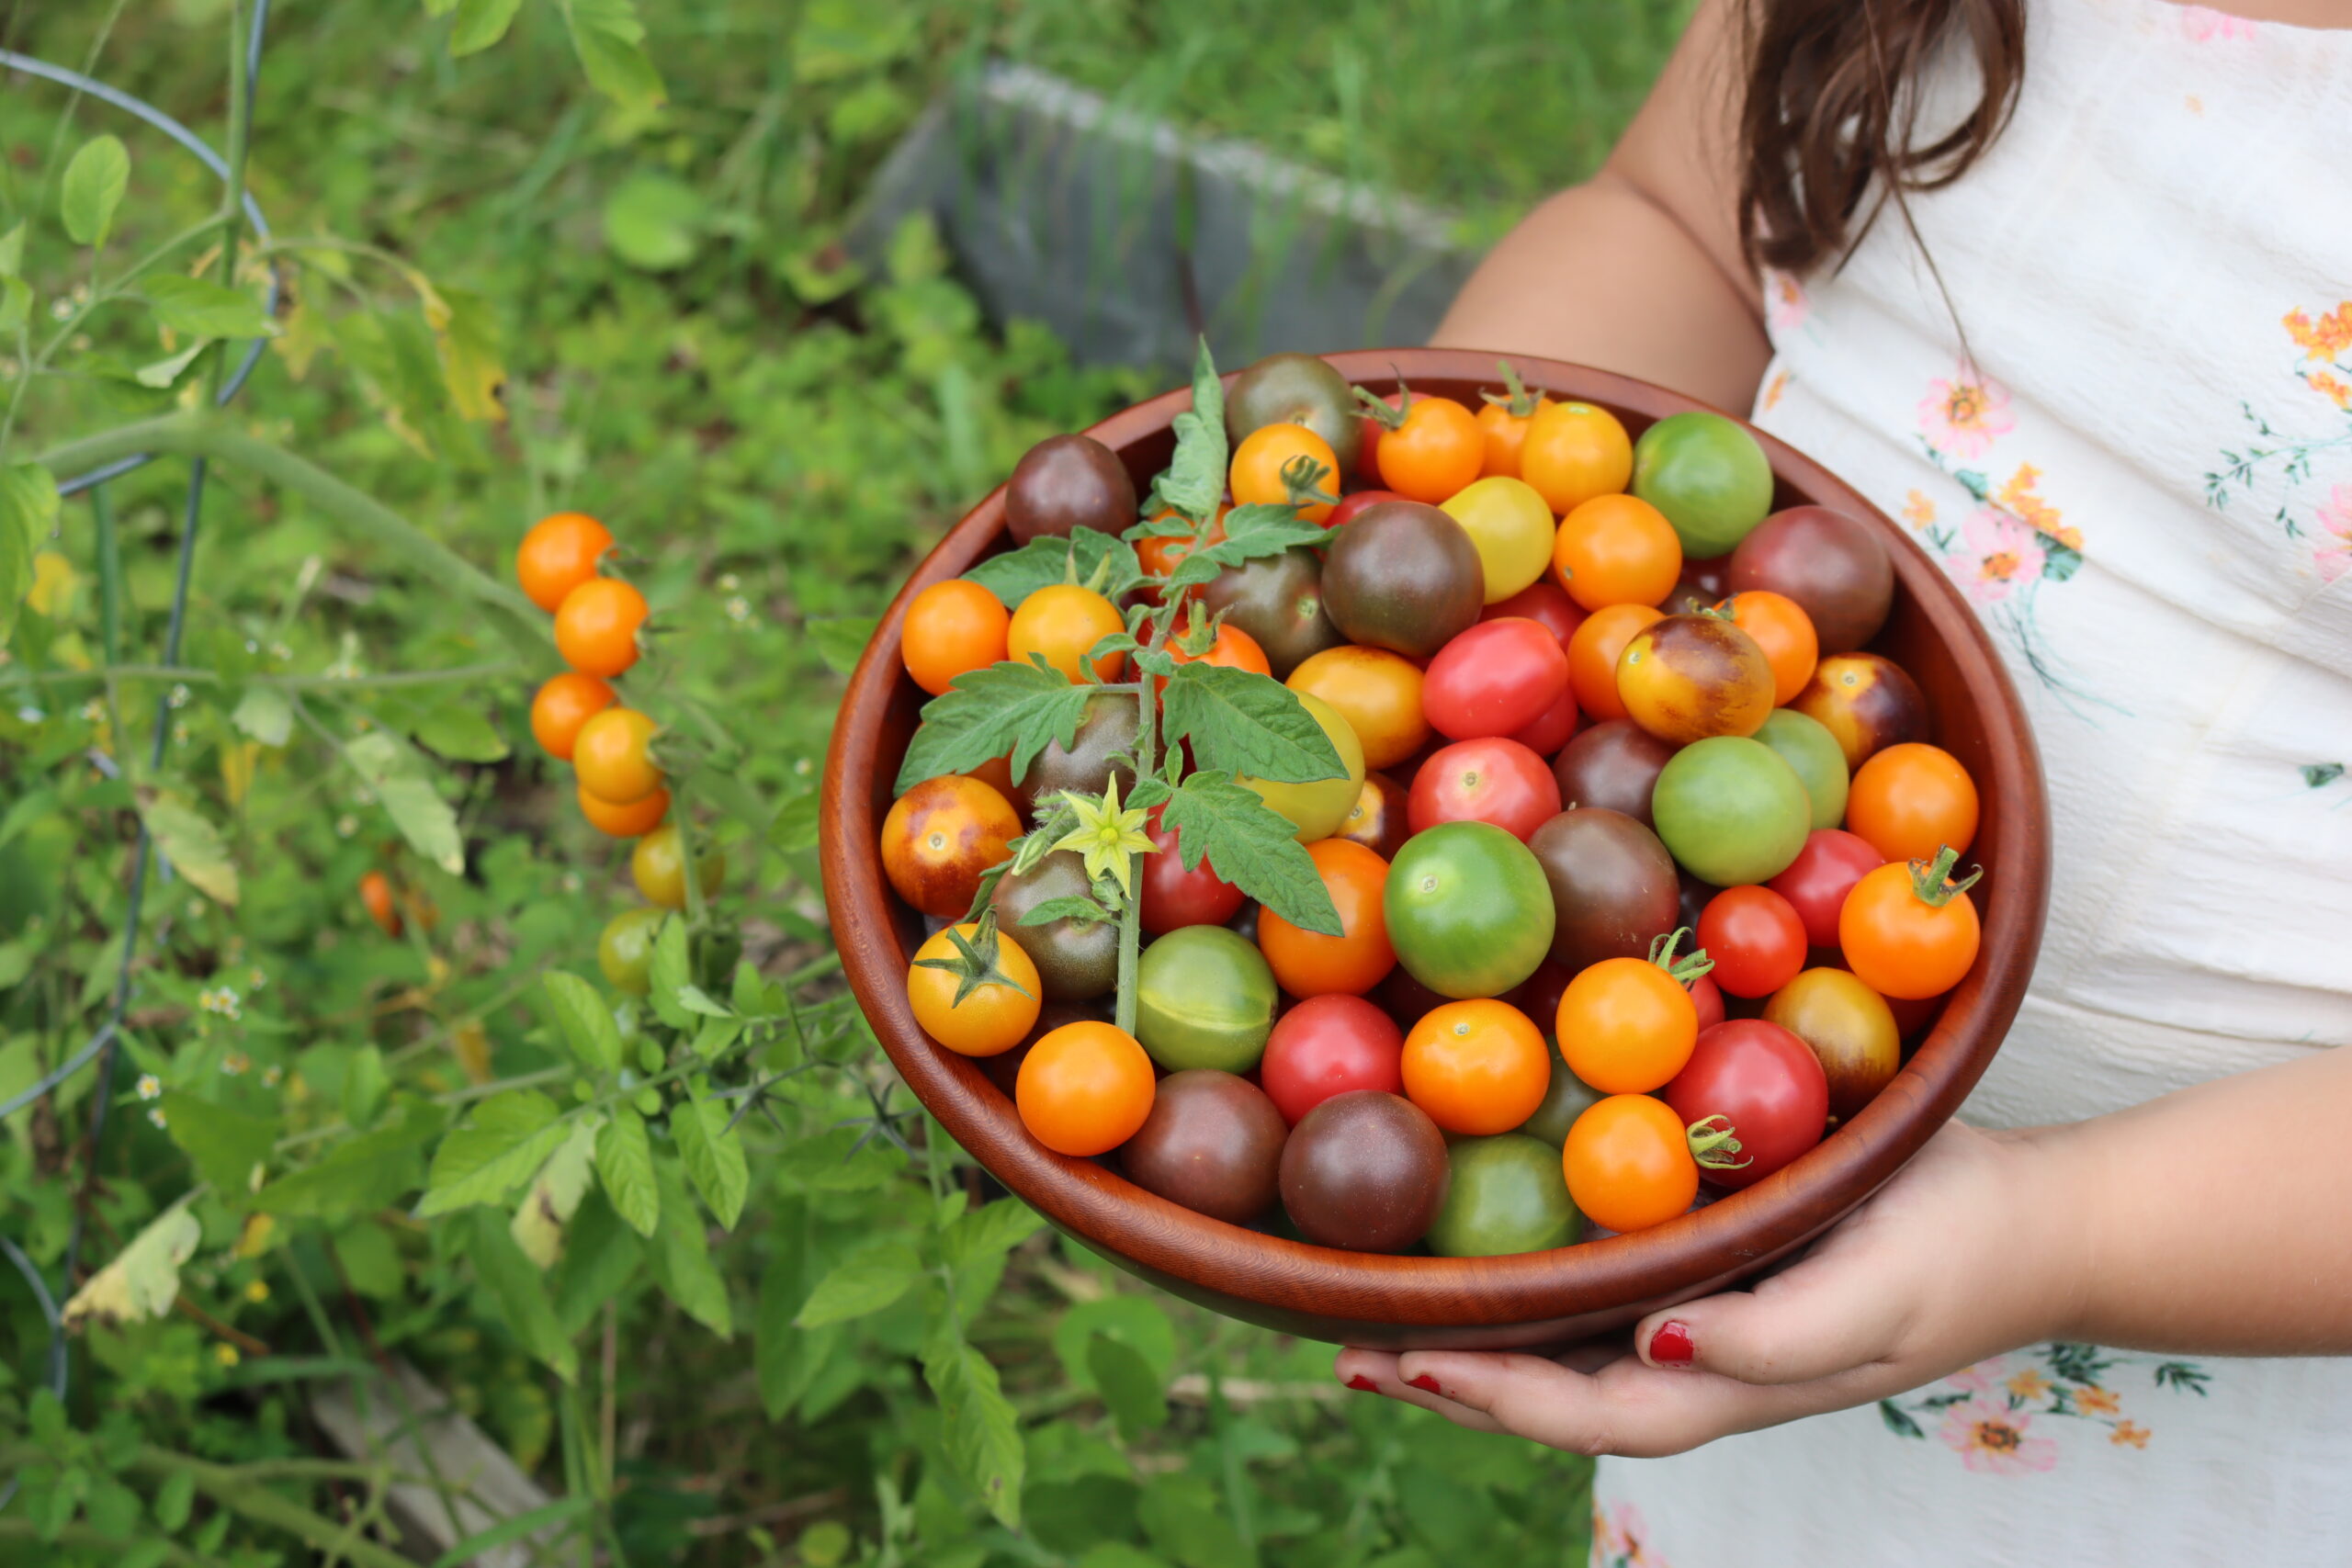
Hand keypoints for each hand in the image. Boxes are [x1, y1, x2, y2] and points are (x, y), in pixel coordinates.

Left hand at [1335, 1121, 2080, 1455]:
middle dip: (1452, 1380)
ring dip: (1479, 1342)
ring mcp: (1708, 1321)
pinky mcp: (1720, 1267)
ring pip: (1570, 1348)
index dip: (1490, 1392)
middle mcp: (1701, 1362)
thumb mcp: (1874, 1299)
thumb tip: (1654, 1347)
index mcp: (1729, 1382)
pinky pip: (1608, 1292)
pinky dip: (1538, 1288)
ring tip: (1386, 1323)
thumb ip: (1771, 1342)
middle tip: (1348, 1350)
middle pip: (1552, 1392)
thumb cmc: (1958, 1255)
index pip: (1583, 1407)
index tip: (1402, 1360)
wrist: (2036, 1221)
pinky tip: (1494, 1262)